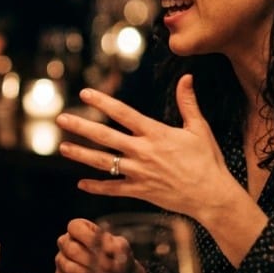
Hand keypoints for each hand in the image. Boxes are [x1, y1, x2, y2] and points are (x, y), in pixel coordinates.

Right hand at [54, 218, 145, 272]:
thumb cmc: (117, 256)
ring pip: (70, 268)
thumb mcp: (121, 247)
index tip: (104, 248)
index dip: (89, 238)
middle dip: (93, 262)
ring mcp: (61, 259)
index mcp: (79, 228)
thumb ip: (116, 245)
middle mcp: (66, 242)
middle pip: (72, 250)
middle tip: (108, 269)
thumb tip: (109, 248)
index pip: (75, 228)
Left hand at [55, 75, 241, 221]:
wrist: (212, 196)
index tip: (85, 94)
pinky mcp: (140, 191)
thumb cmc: (208, 161)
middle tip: (61, 119)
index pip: (123, 113)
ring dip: (81, 155)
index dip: (103, 102)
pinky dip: (97, 187)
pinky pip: (114, 189)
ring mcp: (139, 173)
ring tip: (63, 147)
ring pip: (104, 162)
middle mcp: (143, 152)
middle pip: (105, 136)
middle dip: (81, 127)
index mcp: (156, 133)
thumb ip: (188, 103)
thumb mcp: (199, 128)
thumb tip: (187, 77)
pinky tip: (81, 183)